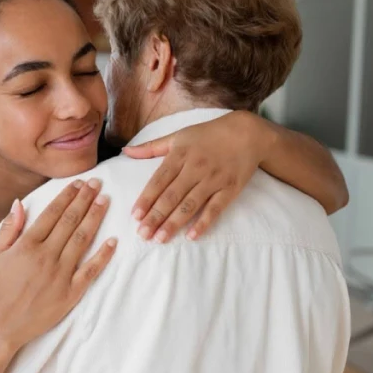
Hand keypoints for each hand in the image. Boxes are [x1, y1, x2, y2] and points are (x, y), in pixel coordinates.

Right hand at [0, 179, 117, 351]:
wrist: (3, 324)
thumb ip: (9, 228)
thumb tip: (20, 203)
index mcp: (27, 246)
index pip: (52, 213)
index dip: (67, 196)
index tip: (78, 183)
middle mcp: (46, 256)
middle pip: (70, 221)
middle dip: (85, 200)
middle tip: (96, 184)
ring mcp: (60, 275)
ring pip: (82, 240)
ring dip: (95, 218)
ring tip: (105, 201)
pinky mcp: (71, 293)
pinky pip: (91, 270)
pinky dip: (103, 255)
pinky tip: (113, 241)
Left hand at [122, 111, 275, 241]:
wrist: (247, 133)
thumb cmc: (208, 134)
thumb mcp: (178, 136)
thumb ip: (151, 147)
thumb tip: (125, 151)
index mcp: (179, 155)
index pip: (158, 181)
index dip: (146, 199)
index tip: (135, 216)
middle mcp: (195, 168)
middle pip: (171, 196)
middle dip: (155, 216)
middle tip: (142, 234)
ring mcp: (213, 180)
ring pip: (190, 205)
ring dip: (174, 223)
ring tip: (160, 238)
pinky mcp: (230, 189)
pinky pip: (215, 209)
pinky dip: (203, 223)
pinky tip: (191, 236)